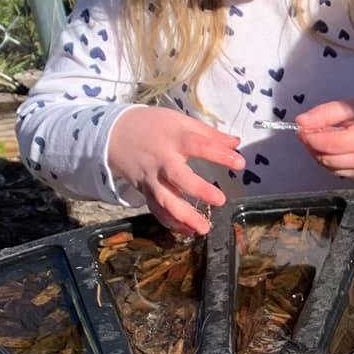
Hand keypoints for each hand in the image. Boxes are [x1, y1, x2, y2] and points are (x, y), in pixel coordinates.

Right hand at [107, 107, 243, 238]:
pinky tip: (188, 231)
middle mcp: (162, 161)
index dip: (218, 154)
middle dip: (198, 190)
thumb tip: (236, 143)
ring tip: (204, 228)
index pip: (198, 145)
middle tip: (220, 201)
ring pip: (165, 201)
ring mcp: (152, 179)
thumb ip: (209, 134)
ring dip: (184, 217)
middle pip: (178, 177)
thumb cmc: (153, 126)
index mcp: (174, 139)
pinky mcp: (145, 192)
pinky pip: (157, 210)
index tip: (239, 163)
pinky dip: (171, 223)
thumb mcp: (180, 122)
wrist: (114, 134)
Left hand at [297, 96, 353, 179]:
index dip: (310, 136)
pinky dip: (327, 161)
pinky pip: (336, 172)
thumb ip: (324, 113)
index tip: (301, 126)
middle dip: (311, 145)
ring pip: (328, 167)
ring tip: (320, 138)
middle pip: (325, 157)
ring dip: (317, 153)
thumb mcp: (351, 106)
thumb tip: (299, 122)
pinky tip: (330, 149)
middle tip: (308, 131)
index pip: (328, 143)